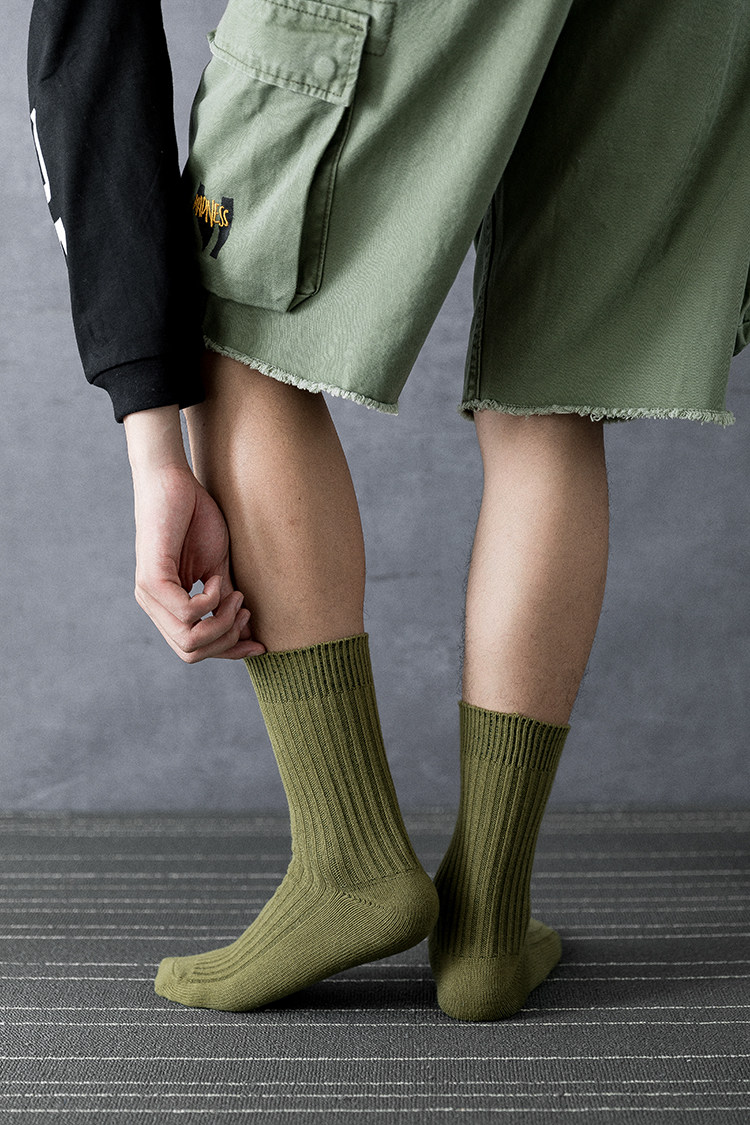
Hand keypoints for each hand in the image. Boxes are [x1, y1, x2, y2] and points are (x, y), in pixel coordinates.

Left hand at [125, 406, 265, 662]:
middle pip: (190, 652)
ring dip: (222, 621)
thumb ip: (225, 602)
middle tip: (245, 610)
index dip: (228, 652)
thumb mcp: (217, 568)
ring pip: (188, 640)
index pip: (193, 649)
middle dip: (227, 640)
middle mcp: (152, 605)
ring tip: (235, 594)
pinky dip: (212, 600)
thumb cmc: (195, 518)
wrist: (173, 481)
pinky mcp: (152, 579)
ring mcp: (149, 594)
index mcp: (165, 605)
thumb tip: (249, 635)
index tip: (259, 643)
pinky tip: (218, 577)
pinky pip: (187, 612)